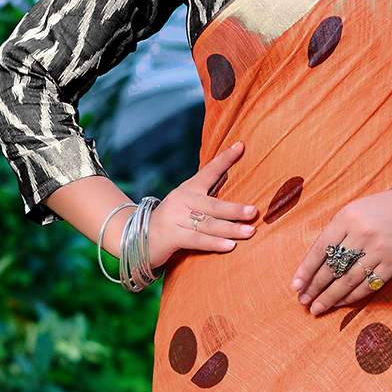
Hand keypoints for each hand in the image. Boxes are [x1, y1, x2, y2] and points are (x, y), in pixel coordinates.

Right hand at [136, 141, 257, 267]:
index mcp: (188, 189)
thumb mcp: (188, 207)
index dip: (225, 159)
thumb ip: (210, 203)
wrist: (136, 238)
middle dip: (234, 209)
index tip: (241, 146)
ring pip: (207, 224)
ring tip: (250, 231)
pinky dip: (213, 243)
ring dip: (230, 228)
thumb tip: (240, 204)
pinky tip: (229, 246)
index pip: (209, 171)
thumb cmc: (172, 223)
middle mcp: (181, 200)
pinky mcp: (170, 236)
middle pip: (212, 205)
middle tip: (254, 212)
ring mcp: (174, 217)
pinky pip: (196, 240)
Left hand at [291, 190, 391, 311]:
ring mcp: (380, 250)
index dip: (306, 270)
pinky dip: (352, 296)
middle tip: (303, 301)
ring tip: (317, 307)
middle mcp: (363, 234)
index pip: (321, 249)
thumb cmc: (377, 212)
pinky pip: (369, 285)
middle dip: (315, 287)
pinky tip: (340, 303)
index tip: (296, 286)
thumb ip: (334, 234)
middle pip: (333, 267)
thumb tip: (312, 266)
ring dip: (331, 297)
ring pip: (349, 280)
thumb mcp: (352, 213)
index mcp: (348, 218)